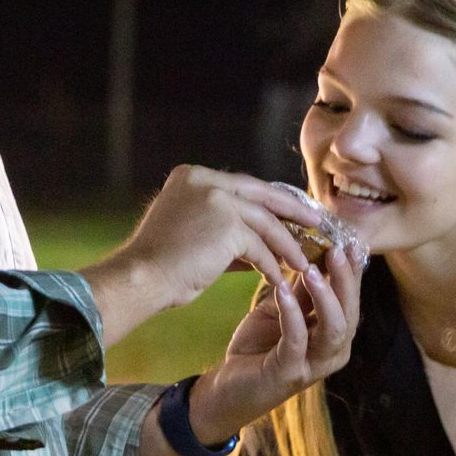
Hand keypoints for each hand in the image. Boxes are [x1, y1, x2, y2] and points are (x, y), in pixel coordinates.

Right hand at [81, 166, 320, 344]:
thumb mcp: (193, 236)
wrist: (140, 278)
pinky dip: (271, 264)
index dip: (270, 201)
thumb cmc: (161, 265)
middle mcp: (205, 180)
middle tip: (315, 225)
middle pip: (262, 194)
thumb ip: (225, 232)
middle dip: (292, 211)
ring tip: (303, 262)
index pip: (243, 186)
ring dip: (287, 245)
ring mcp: (217, 199)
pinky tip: (278, 279)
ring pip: (266, 222)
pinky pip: (260, 246)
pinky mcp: (227, 225)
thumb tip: (259, 244)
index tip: (290, 213)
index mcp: (192, 176)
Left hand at [188, 243, 363, 440]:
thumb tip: (315, 253)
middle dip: (345, 279)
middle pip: (350, 312)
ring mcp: (313, 365)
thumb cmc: (258, 347)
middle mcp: (333, 352)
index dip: (352, 270)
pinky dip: (292, 313)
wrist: (227, 387)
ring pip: (334, 328)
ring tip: (312, 268)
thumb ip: (302, 291)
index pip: (351, 298)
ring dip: (325, 295)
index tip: (348, 239)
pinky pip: (296, 339)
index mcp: (335, 335)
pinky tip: (283, 290)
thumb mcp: (282, 311)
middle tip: (336, 248)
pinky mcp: (289, 373)